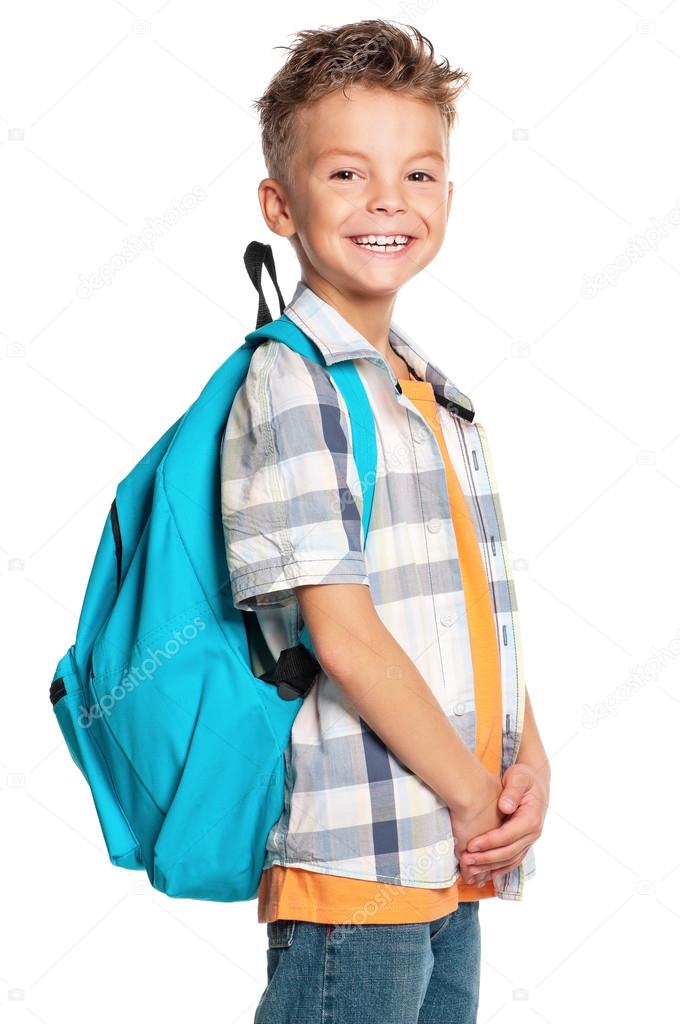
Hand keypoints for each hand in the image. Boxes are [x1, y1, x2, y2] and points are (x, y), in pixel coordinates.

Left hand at [458, 762, 548, 885]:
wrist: (535, 782)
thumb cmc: (524, 778)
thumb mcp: (519, 777)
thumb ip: (513, 791)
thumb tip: (505, 806)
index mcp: (532, 818)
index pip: (508, 835)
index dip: (489, 842)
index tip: (471, 845)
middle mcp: (533, 834)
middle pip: (508, 852)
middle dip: (486, 858)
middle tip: (465, 860)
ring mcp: (529, 840)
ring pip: (510, 860)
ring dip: (489, 866)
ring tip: (469, 868)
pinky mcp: (524, 843)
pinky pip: (513, 860)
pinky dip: (499, 869)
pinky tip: (485, 874)